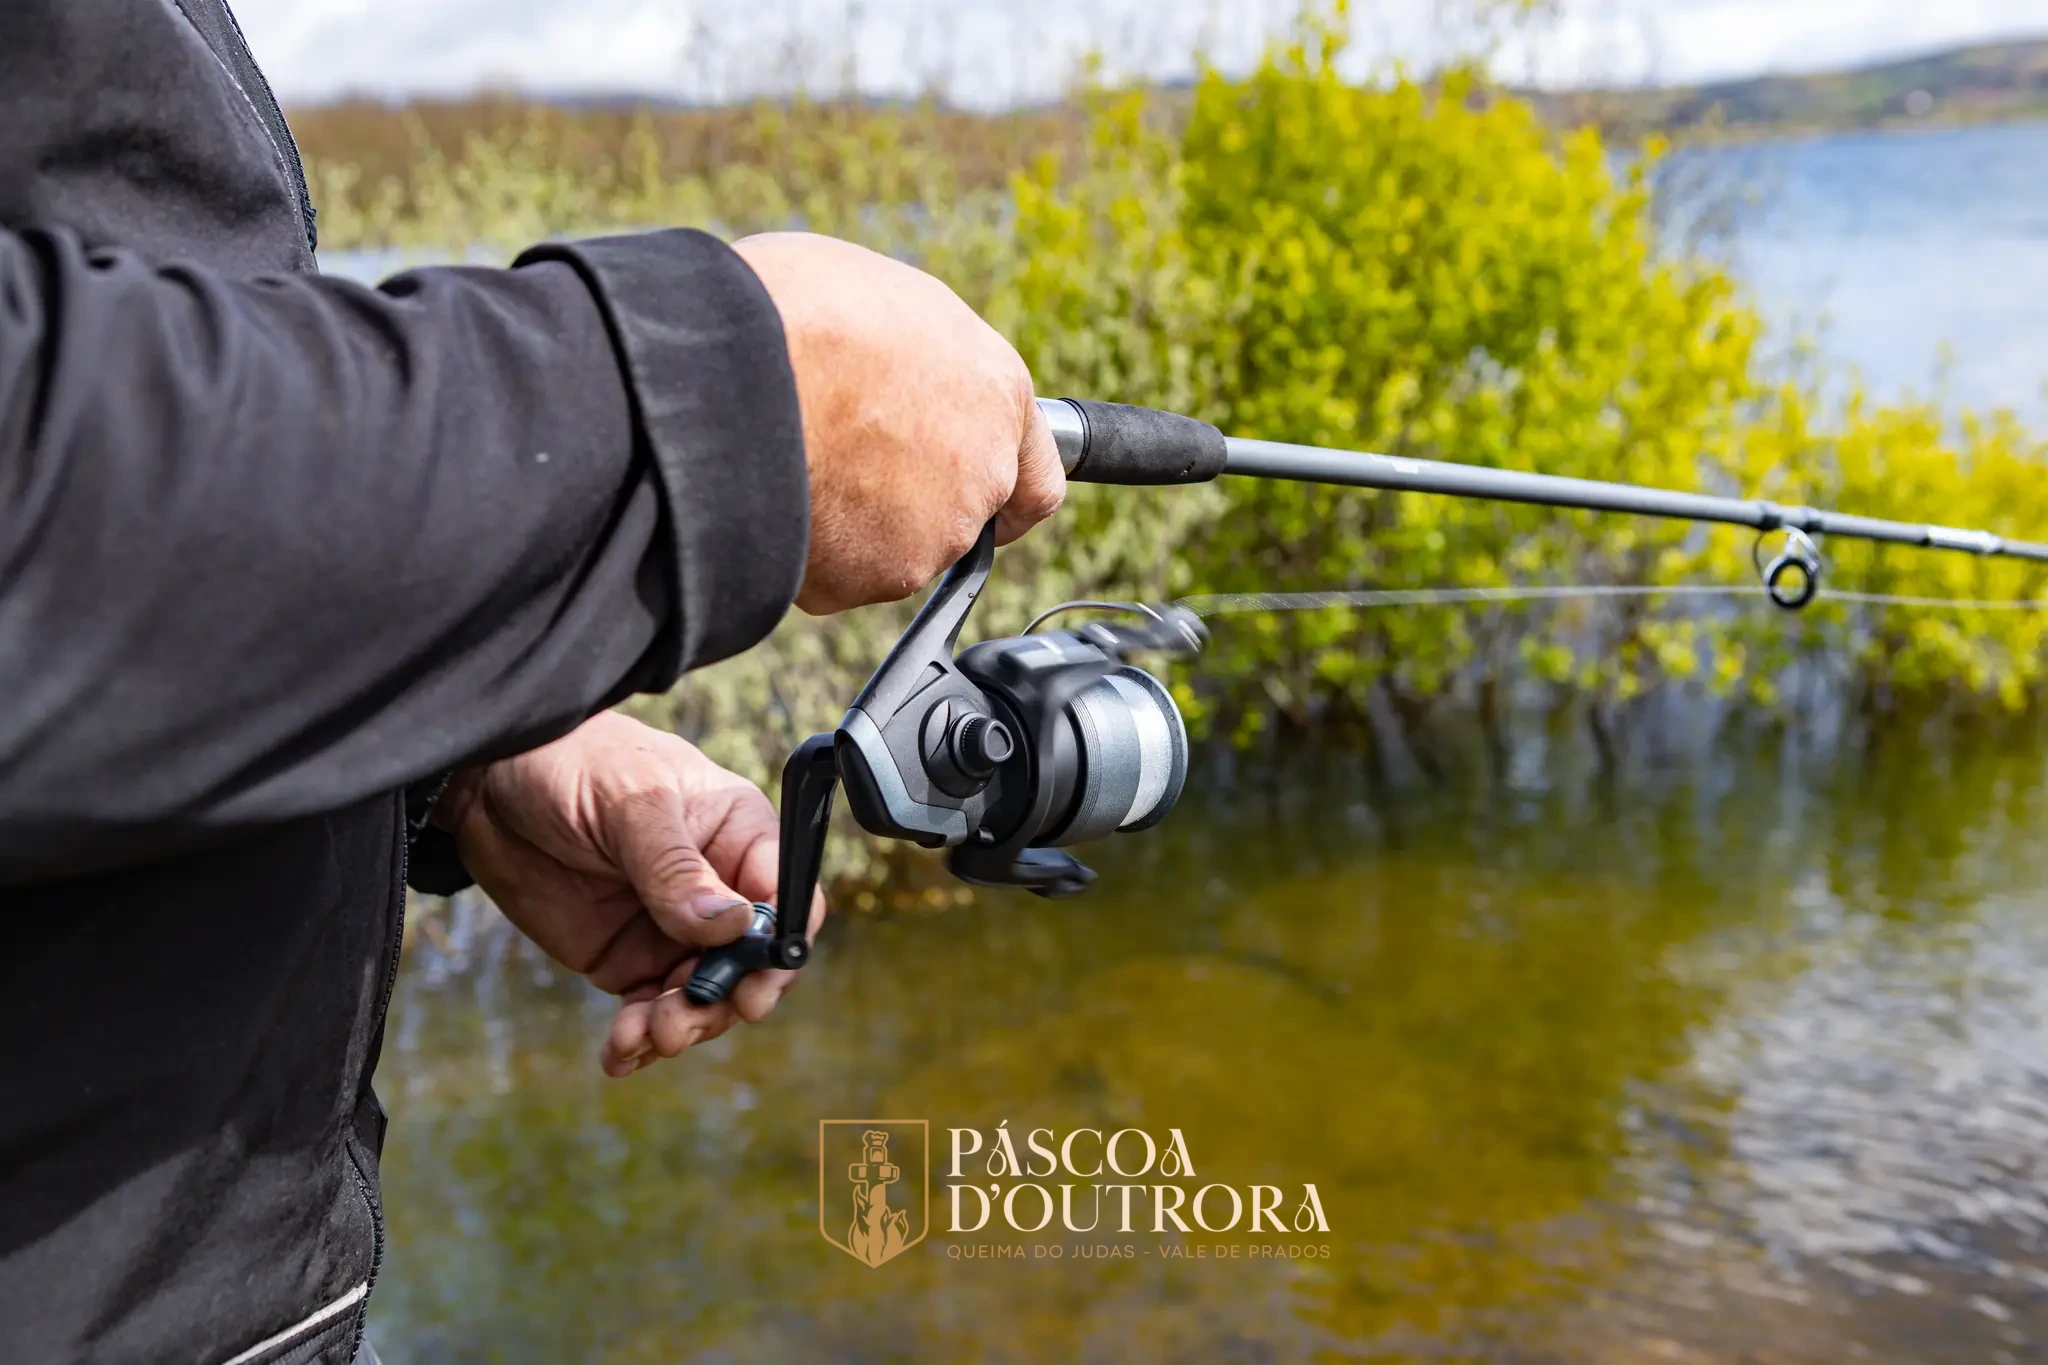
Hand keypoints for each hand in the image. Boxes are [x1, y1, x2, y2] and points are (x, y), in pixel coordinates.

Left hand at [433, 710, 824, 1075]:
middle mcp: (717, 888)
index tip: (751, 987)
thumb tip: (731, 927)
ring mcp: (673, 929)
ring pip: (703, 997)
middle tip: (679, 1022)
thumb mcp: (629, 803)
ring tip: (640, 1036)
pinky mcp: (628, 958)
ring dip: (681, 1026)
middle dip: (722, 1001)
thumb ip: (675, 867)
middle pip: (750, 965)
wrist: (488, 782)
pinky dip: (639, 1039)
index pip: (787, 899)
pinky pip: (650, 1009)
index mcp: (739, 835)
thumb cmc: (574, 764)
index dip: (779, 949)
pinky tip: (619, 1054)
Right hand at [732, 231, 1065, 614]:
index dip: (1003, 496)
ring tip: (795, 463)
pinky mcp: (865, 579)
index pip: (1036, 478)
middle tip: (839, 455)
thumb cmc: (802, 312)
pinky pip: (833, 574)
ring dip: (853, 522)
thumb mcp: (885, 301)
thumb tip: (896, 377)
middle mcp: (980, 475)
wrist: (739, 374)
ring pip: (891, 546)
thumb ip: (917, 361)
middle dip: (904, 498)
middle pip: (953, 514)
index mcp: (996, 393)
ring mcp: (928, 537)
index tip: (986, 509)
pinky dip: (807, 550)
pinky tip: (774, 498)